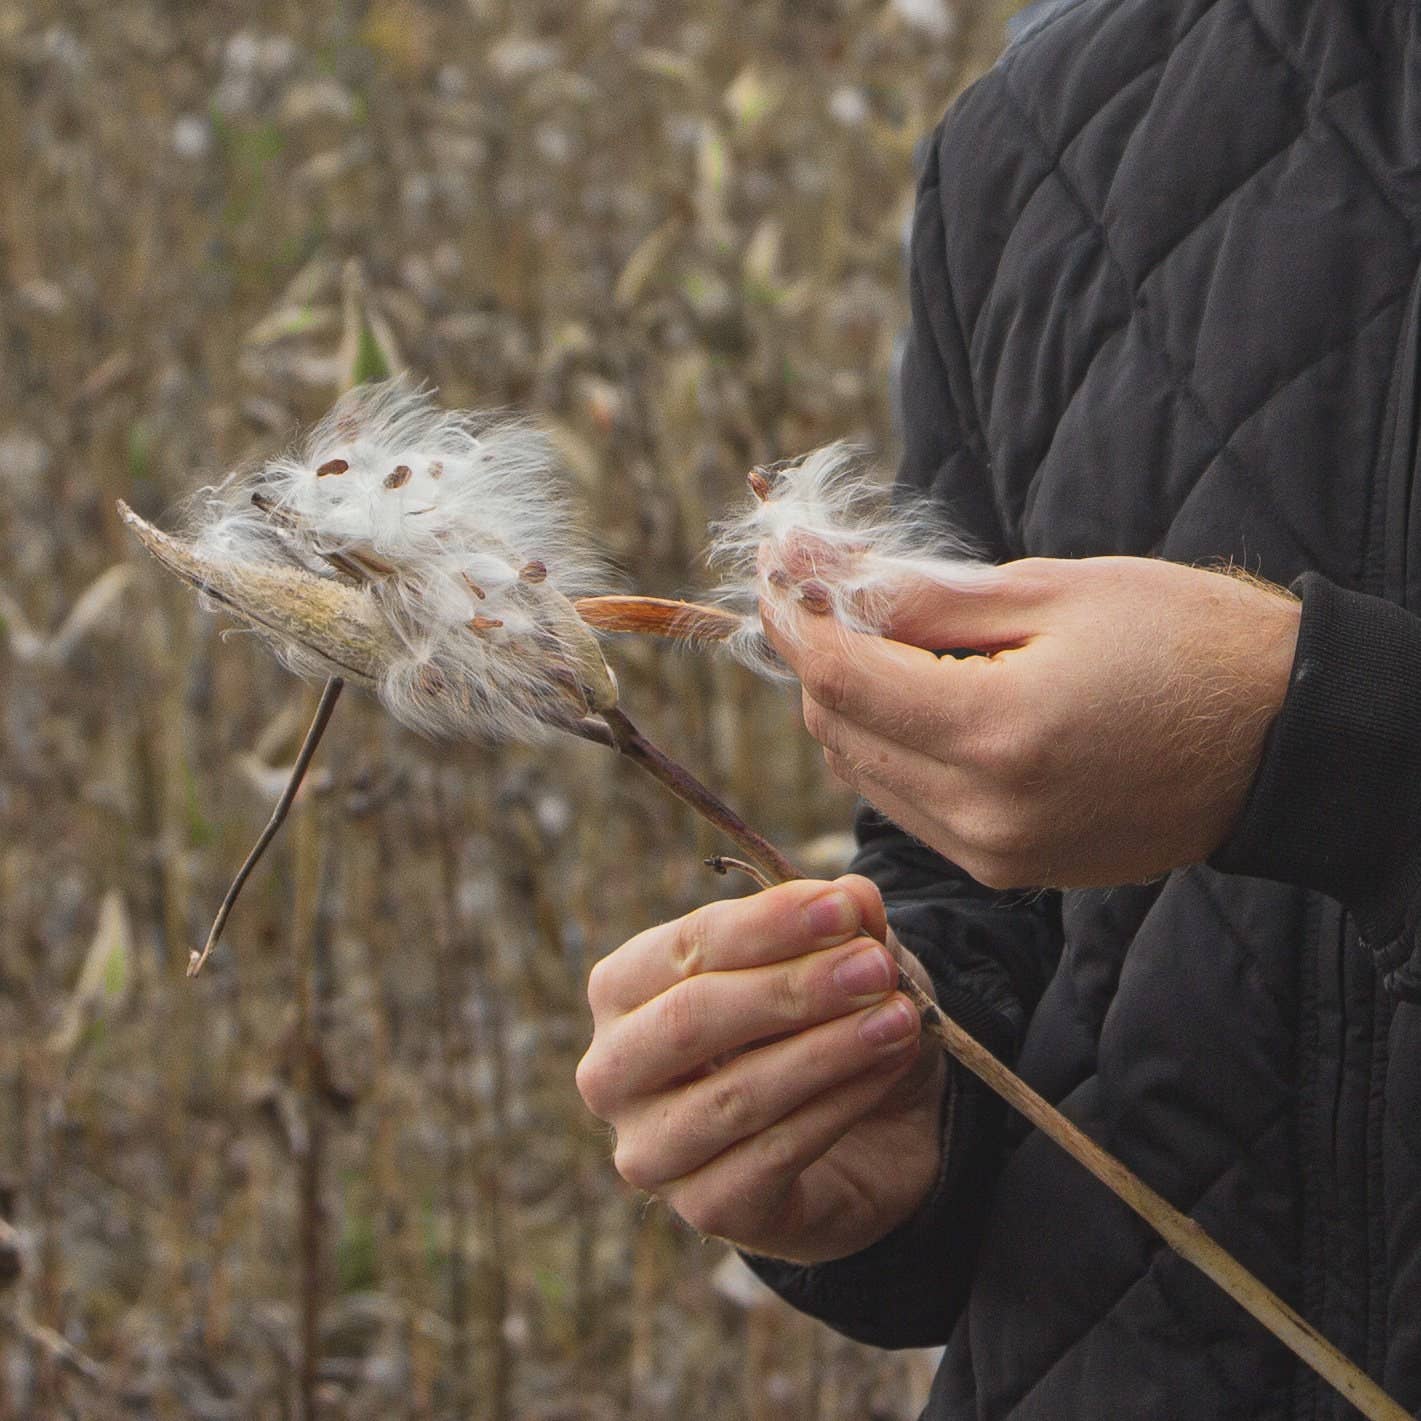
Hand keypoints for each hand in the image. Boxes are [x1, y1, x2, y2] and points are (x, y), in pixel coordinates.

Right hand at [575, 876, 947, 1261]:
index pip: (685, 946)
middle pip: (691, 1019)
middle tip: (874, 968)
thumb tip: (855, 895)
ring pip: (734, 1096)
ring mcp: (652, 1150)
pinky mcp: (707, 1210)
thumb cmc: (821, 1027)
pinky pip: (772, 1155)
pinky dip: (838, 1105)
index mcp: (625, 990)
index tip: (844, 907)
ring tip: (898, 1018)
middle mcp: (614, 1072)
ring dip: (826, 1050)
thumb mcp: (841, 960)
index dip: (767, 924)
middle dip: (791, 989)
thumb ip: (843, 926)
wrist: (866, 1138)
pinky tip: (888, 1067)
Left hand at [767, 556, 1300, 888]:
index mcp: (997, 734)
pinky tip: (924, 694)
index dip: (795, 616)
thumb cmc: (1185, 643)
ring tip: (883, 635)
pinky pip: (907, 804)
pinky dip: (892, 746)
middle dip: (817, 653)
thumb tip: (819, 569)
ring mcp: (992, 853)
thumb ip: (921, 593)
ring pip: (861, 771)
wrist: (1286, 742)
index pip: (840, 676)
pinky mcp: (1006, 869)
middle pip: (837, 727)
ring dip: (849, 702)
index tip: (778, 566)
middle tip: (828, 588)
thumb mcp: (1053, 591)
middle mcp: (981, 813)